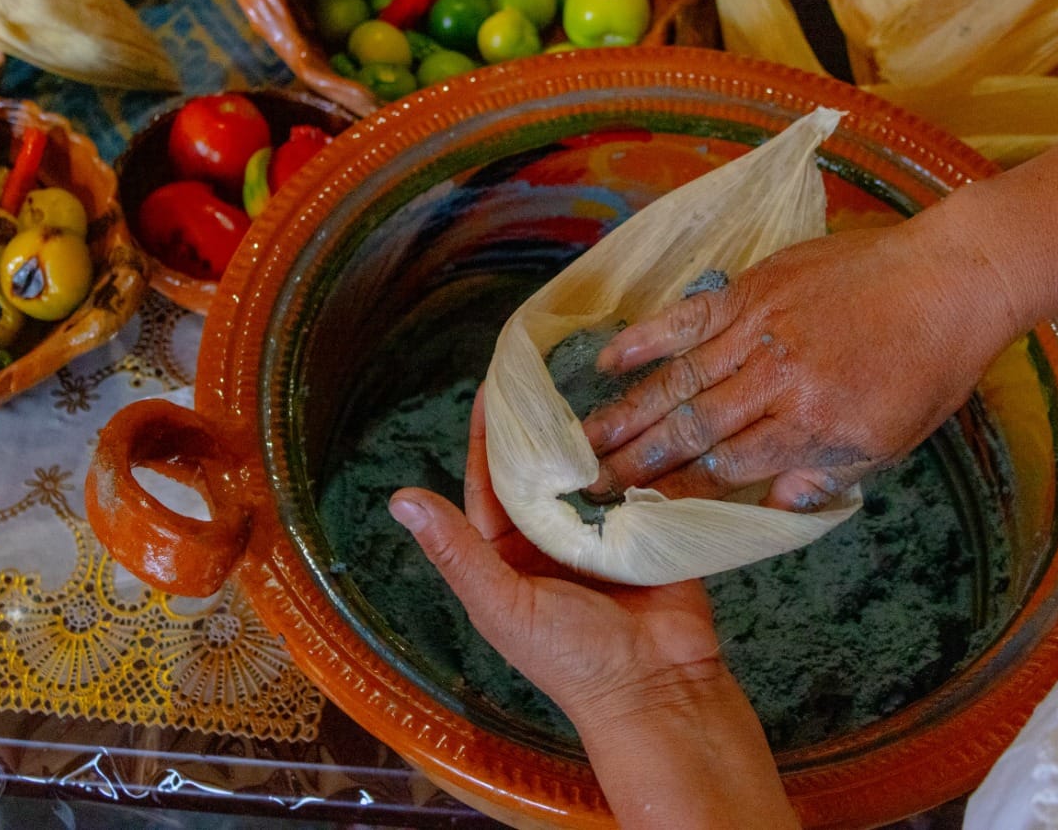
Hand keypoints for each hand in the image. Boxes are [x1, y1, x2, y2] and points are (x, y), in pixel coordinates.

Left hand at [391, 392, 796, 828]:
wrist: (658, 690)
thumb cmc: (571, 657)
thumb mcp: (503, 603)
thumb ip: (456, 550)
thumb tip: (400, 499)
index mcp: (508, 554)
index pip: (491, 482)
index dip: (490, 436)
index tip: (493, 385)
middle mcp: (551, 537)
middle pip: (540, 468)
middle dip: (540, 424)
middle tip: (543, 367)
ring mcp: (601, 531)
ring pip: (588, 469)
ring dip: (588, 432)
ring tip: (589, 377)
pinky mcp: (648, 529)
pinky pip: (636, 482)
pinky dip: (635, 453)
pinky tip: (637, 413)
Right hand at [580, 216, 1017, 509]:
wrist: (950, 279)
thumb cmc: (927, 368)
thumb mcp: (888, 442)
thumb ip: (823, 475)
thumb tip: (769, 506)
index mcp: (813, 427)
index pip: (728, 471)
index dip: (677, 495)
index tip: (636, 515)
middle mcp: (777, 381)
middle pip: (690, 430)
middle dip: (634, 464)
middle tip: (587, 489)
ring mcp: (759, 330)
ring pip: (678, 380)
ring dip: (625, 413)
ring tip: (582, 442)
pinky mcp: (752, 289)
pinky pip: (686, 316)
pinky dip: (644, 338)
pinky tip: (607, 361)